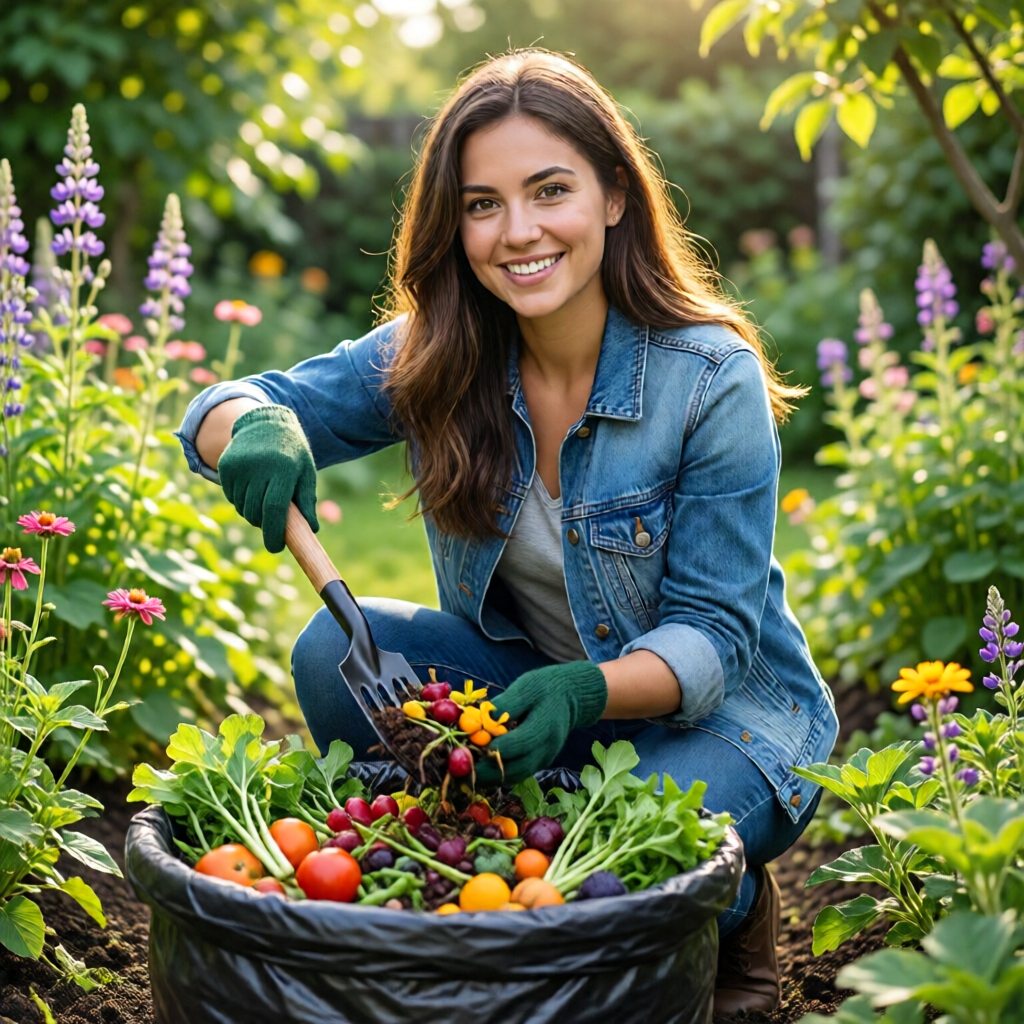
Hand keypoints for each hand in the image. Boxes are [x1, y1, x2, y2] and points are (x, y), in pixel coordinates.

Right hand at [218, 405, 318, 552]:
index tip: (276, 548)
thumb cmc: (292, 453)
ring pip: (242, 506)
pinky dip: (241, 501)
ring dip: (252, 513)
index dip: (274, 532)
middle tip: (273, 525)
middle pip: (256, 511)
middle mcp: (259, 465)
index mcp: (284, 468)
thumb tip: (311, 531)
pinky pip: (231, 497)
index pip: (274, 508)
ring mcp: (239, 465)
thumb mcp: (306, 472)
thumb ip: (307, 501)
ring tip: (264, 500)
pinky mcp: (225, 466)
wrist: (266, 423)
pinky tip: (252, 488)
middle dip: (264, 525)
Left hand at [474, 662, 606, 785]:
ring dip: (488, 776)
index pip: (517, 744)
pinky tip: (479, 766)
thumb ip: (505, 706)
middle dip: (484, 771)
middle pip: (514, 769)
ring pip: (514, 776)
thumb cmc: (546, 687)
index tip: (467, 747)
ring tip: (464, 769)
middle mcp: (546, 749)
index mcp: (544, 727)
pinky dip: (497, 773)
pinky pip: (516, 773)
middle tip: (459, 767)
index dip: (491, 748)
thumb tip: (481, 721)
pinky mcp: (539, 762)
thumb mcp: (526, 688)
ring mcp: (543, 758)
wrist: (572, 696)